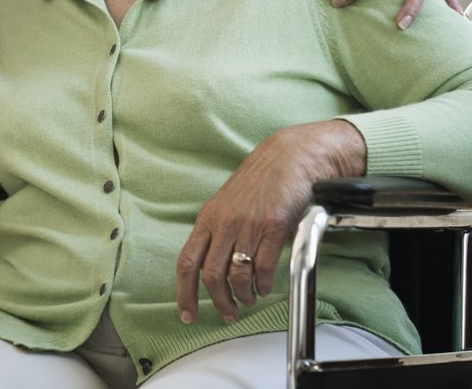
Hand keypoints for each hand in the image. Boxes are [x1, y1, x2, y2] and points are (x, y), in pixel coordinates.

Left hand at [175, 121, 365, 324]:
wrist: (288, 158)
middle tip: (228, 314)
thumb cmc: (259, 182)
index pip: (187, 262)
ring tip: (249, 300)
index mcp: (207, 219)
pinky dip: (263, 285)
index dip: (184, 292)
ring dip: (243, 295)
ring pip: (237, 275)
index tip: (187, 314)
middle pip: (211, 275)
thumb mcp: (226, 204)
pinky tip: (264, 288)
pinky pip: (264, 267)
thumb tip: (210, 266)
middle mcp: (224, 223)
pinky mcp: (274, 226)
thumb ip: (216, 231)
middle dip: (219, 302)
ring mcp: (248, 225)